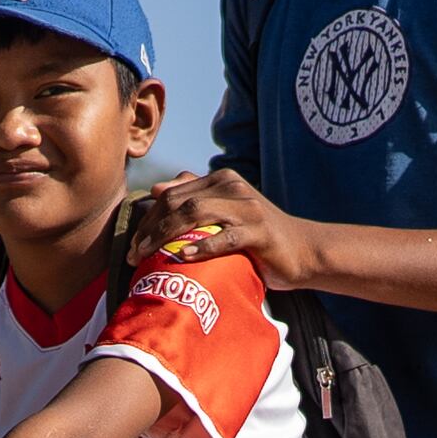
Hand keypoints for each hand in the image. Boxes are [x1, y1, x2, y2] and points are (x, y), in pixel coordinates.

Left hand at [125, 166, 319, 286]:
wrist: (304, 250)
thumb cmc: (258, 237)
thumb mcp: (226, 213)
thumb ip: (194, 198)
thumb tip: (156, 190)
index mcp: (220, 180)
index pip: (172, 195)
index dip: (148, 219)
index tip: (132, 246)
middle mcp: (232, 187)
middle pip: (179, 203)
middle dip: (151, 229)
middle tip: (134, 256)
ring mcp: (247, 208)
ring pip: (196, 214)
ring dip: (166, 236)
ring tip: (148, 256)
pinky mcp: (260, 232)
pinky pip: (227, 237)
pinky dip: (204, 246)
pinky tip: (185, 257)